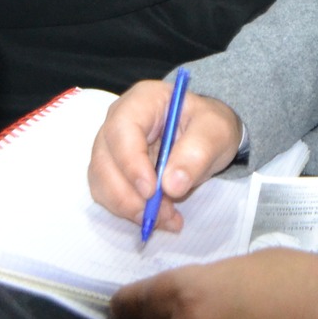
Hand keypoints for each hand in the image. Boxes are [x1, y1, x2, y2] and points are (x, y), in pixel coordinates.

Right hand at [89, 79, 241, 233]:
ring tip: (166, 217)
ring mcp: (110, 146)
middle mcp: (117, 120)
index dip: (131, 163)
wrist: (205, 136)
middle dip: (129, 194)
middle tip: (161, 214)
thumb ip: (196, 153)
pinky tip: (159, 217)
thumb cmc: (208, 126)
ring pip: (101, 181)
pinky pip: (108, 194)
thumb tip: (171, 186)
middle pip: (105, 159)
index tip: (151, 191)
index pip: (122, 129)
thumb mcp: (216, 132)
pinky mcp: (111, 169)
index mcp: (142, 101)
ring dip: (129, 207)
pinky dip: (129, 211)